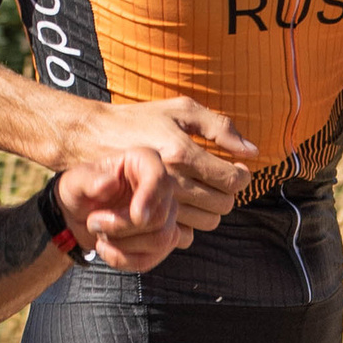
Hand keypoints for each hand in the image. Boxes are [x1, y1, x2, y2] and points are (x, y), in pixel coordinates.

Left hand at [56, 142, 185, 273]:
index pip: (158, 176)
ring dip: (124, 245)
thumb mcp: (75, 181)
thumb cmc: (80, 191)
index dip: (150, 197)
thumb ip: (89, 180)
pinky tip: (108, 251)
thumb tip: (108, 184)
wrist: (77, 215)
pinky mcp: (165, 238)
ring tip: (100, 236)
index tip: (137, 216)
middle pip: (159, 216)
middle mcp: (161, 186)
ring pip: (161, 239)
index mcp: (143, 162)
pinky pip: (156, 257)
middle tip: (93, 222)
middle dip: (122, 227)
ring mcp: (167, 214)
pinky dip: (127, 260)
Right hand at [63, 92, 253, 236]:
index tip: (236, 169)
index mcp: (182, 153)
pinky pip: (186, 233)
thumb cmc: (138, 119)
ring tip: (203, 191)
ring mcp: (157, 202)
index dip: (241, 176)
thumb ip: (219, 126)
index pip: (232, 180)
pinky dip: (191, 222)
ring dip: (211, 208)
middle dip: (228, 192)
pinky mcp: (146, 217)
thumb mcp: (180, 110)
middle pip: (224, 204)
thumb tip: (251, 151)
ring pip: (208, 221)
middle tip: (219, 180)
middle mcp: (170, 181)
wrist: (91, 138)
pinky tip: (185, 204)